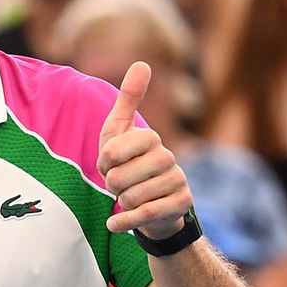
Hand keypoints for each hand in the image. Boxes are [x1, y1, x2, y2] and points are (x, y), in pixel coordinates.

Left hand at [98, 62, 191, 240]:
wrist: (152, 206)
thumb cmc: (129, 165)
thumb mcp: (120, 131)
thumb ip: (128, 99)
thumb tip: (143, 62)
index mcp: (151, 138)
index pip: (113, 151)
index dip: (104, 162)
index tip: (109, 164)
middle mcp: (168, 157)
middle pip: (120, 177)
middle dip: (112, 186)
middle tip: (119, 185)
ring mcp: (178, 180)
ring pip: (131, 197)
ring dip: (121, 203)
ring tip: (128, 198)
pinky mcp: (181, 204)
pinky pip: (144, 214)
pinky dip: (123, 222)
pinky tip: (114, 223)